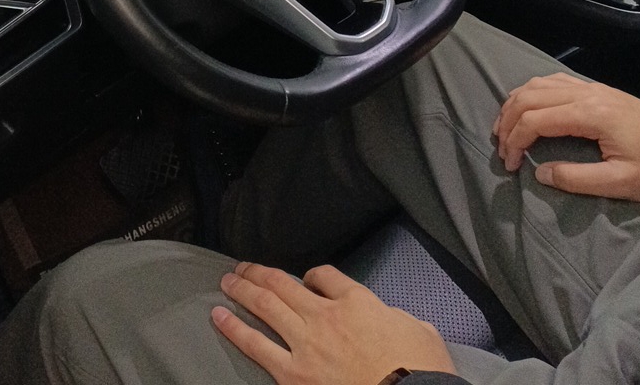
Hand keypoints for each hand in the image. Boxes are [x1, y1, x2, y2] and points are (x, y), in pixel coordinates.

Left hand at [211, 262, 455, 384]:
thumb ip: (399, 318)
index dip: (312, 275)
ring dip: (242, 289)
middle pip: (283, 283)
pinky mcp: (293, 374)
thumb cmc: (421, 372)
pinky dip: (234, 327)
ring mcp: (306, 344)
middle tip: (243, 266)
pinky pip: (256, 345)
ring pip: (264, 305)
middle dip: (260, 272)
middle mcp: (325, 316)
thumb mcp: (421, 332)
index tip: (307, 279)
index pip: (325, 275)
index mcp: (357, 302)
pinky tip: (219, 317)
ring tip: (227, 281)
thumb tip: (396, 320)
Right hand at [493, 71, 639, 200]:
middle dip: (507, 122)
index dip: (515, 141)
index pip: (534, 120)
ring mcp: (590, 86)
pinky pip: (551, 81)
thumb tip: (540, 173)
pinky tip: (528, 108)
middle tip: (501, 148)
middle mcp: (584, 93)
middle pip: (528, 98)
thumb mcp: (622, 183)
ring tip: (506, 128)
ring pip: (536, 84)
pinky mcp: (595, 87)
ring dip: (514, 104)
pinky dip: (530, 93)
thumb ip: (577, 179)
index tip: (510, 164)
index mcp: (590, 114)